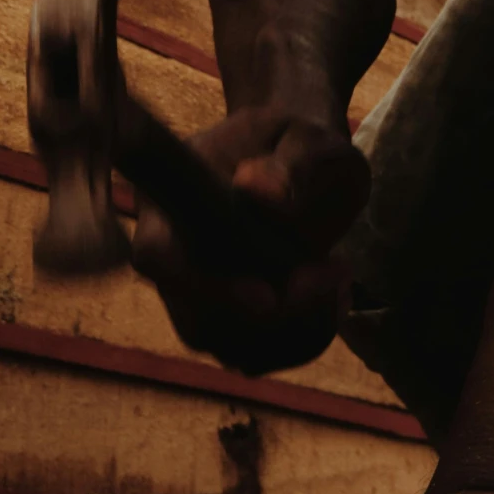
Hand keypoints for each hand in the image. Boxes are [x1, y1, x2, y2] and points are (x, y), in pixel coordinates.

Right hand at [130, 105, 368, 373]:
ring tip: (337, 274)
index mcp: (171, 201)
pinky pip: (263, 357)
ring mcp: (200, 300)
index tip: (264, 292)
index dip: (197, 284)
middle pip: (198, 320)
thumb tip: (259, 194)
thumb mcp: (306, 137)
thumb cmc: (294, 140)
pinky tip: (334, 294)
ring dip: (295, 329)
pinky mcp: (234, 324)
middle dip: (271, 315)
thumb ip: (290, 163)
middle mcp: (175, 261)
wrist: (298, 160)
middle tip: (329, 270)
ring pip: (232, 349)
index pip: (156, 256)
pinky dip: (307, 338)